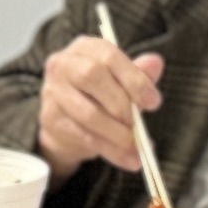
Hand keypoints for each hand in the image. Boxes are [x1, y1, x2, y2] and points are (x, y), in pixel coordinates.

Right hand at [35, 33, 164, 178]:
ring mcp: (53, 91)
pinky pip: (84, 137)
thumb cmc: (99, 95)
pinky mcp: (51, 119)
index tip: (153, 101)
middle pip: (92, 76)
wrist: (67, 123)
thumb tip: (156, 63)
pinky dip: (111, 151)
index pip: (109, 55)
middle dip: (122, 104)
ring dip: (118, 134)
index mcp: (85, 47)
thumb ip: (139, 73)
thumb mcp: (122, 81)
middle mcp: (63, 64)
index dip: (134, 78)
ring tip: (138, 147)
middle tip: (140, 124)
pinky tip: (128, 159)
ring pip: (88, 112)